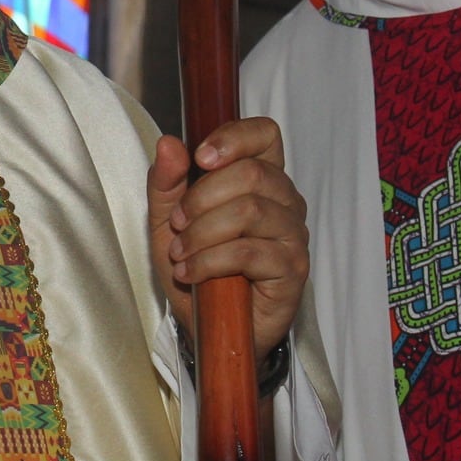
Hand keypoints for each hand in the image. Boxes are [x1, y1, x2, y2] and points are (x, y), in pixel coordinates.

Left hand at [146, 118, 309, 362]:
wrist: (206, 325)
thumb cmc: (195, 265)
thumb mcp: (167, 221)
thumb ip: (166, 182)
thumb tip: (169, 144)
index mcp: (261, 178)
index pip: (265, 135)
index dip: (234, 138)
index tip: (201, 158)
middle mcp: (285, 201)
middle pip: (252, 173)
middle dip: (202, 198)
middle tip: (178, 224)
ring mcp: (293, 236)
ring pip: (251, 211)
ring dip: (203, 233)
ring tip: (181, 253)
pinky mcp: (292, 270)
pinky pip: (250, 252)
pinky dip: (209, 260)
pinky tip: (190, 273)